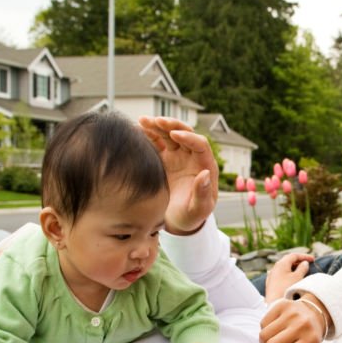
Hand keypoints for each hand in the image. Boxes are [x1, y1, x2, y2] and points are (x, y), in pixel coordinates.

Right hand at [138, 116, 217, 234]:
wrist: (178, 222)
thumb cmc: (192, 217)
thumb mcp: (199, 209)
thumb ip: (202, 194)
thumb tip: (204, 174)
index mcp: (205, 166)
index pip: (200, 144)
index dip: (189, 137)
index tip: (175, 135)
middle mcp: (192, 157)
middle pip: (184, 133)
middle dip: (171, 125)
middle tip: (157, 121)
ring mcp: (177, 156)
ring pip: (168, 135)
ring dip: (157, 126)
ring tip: (141, 121)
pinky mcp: (164, 159)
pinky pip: (156, 143)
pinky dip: (147, 135)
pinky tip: (135, 130)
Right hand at [259, 295, 328, 342]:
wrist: (314, 315)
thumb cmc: (309, 340)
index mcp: (310, 341)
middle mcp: (302, 325)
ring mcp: (291, 313)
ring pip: (264, 335)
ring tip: (271, 342)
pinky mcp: (282, 305)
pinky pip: (263, 323)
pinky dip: (264, 330)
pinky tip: (273, 331)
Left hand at [264, 253, 313, 302]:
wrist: (274, 304)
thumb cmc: (287, 289)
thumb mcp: (298, 277)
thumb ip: (302, 268)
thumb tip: (304, 263)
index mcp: (281, 264)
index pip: (293, 256)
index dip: (304, 256)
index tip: (313, 260)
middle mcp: (274, 268)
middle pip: (287, 261)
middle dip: (298, 262)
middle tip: (307, 264)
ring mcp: (271, 276)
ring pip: (284, 269)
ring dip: (293, 269)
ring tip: (301, 272)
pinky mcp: (271, 285)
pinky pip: (281, 276)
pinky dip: (288, 275)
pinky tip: (292, 280)